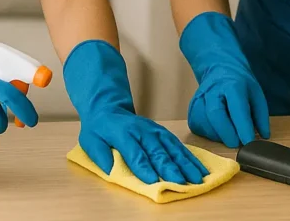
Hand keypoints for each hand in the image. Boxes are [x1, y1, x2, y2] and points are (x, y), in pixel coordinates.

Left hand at [64, 39, 208, 184]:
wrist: (108, 108)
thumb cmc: (99, 130)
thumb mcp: (90, 142)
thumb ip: (101, 157)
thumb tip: (112, 171)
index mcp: (123, 134)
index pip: (135, 153)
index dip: (144, 167)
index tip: (154, 181)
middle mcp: (142, 131)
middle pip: (157, 151)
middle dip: (170, 167)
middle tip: (181, 182)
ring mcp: (154, 130)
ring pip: (172, 147)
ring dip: (185, 163)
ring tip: (197, 177)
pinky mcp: (162, 132)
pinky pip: (178, 145)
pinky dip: (189, 156)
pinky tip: (199, 168)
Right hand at [180, 12, 269, 147]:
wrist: (219, 68)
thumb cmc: (240, 84)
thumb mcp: (256, 94)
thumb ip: (260, 116)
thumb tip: (263, 136)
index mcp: (232, 84)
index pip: (236, 106)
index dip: (242, 126)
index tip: (249, 142)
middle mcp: (212, 90)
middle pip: (215, 113)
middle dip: (227, 133)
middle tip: (237, 144)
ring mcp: (198, 98)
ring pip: (205, 122)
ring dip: (218, 135)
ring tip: (230, 134)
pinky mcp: (191, 109)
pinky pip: (198, 126)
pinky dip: (209, 134)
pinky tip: (218, 131)